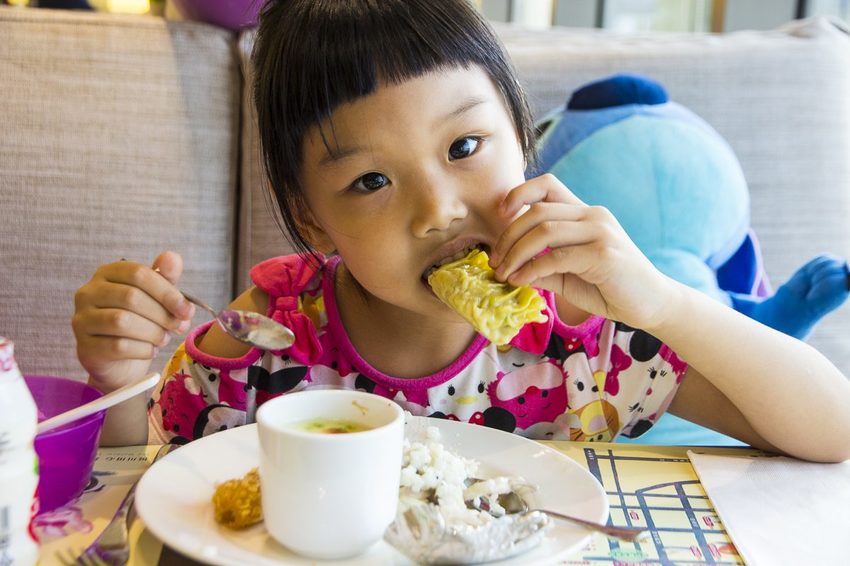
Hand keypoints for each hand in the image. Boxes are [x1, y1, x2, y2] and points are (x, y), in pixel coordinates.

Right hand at [72, 251, 194, 391]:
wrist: (121, 359)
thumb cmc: (141, 319)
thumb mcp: (157, 296)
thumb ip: (166, 277)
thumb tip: (173, 257)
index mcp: (108, 273)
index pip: (138, 273)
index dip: (167, 292)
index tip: (187, 310)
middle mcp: (89, 292)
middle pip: (131, 297)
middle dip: (162, 314)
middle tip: (178, 327)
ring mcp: (82, 319)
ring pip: (122, 321)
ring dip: (152, 332)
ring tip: (163, 338)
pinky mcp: (84, 346)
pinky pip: (118, 346)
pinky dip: (142, 349)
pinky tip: (151, 350)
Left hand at [489, 174, 673, 329]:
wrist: (652, 305)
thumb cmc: (610, 289)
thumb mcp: (569, 276)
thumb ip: (543, 267)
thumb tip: (509, 268)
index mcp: (585, 213)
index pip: (548, 184)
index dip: (519, 193)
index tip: (500, 215)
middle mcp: (593, 215)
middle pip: (538, 210)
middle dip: (508, 235)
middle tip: (495, 261)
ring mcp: (600, 232)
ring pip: (544, 230)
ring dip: (515, 253)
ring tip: (503, 273)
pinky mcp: (604, 254)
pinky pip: (556, 256)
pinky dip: (531, 269)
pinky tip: (520, 281)